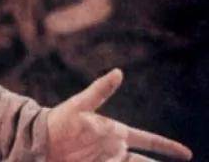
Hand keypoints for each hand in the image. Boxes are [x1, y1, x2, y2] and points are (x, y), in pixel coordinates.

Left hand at [46, 69, 191, 160]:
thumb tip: (119, 72)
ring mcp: (105, 159)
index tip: (187, 154)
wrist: (38, 139)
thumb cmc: (59, 120)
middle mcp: (114, 147)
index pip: (148, 140)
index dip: (167, 146)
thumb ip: (100, 90)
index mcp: (116, 131)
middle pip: (141, 160)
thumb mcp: (79, 105)